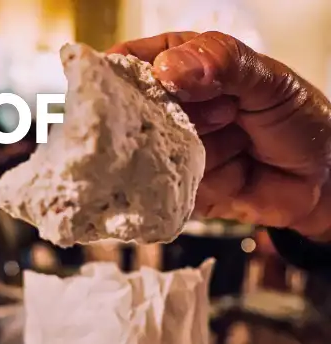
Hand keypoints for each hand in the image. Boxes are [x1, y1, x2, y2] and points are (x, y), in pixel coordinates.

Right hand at [109, 32, 330, 239]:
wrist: (321, 179)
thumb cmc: (299, 119)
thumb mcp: (268, 79)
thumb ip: (223, 62)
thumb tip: (168, 69)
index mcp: (182, 64)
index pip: (131, 61)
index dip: (129, 74)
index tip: (158, 86)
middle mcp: (167, 105)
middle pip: (133, 112)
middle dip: (182, 117)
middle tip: (228, 114)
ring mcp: (166, 146)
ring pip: (152, 151)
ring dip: (203, 150)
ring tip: (240, 144)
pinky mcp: (171, 184)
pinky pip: (163, 185)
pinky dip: (200, 181)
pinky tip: (231, 174)